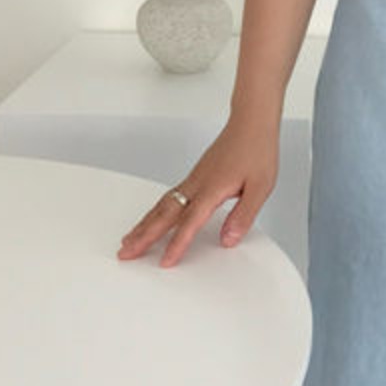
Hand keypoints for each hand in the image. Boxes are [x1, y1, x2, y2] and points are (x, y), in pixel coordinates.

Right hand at [117, 116, 279, 267]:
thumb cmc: (257, 150)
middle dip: (143, 236)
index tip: (165, 262)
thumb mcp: (260, 187)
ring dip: (144, 224)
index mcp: (212, 189)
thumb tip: (229, 239)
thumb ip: (243, 215)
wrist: (251, 123)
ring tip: (129, 239)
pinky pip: (168, 196)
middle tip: (125, 253)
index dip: (177, 244)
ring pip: (162, 204)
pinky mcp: (195, 175)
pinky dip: (155, 211)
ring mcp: (193, 179)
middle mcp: (197, 184)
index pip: (190, 222)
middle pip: (164, 214)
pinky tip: (152, 217)